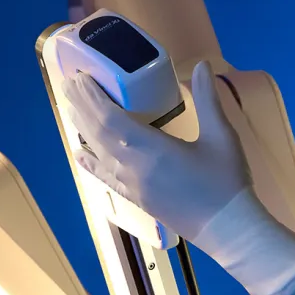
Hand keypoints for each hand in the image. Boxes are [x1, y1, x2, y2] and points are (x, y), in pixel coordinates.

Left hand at [67, 60, 254, 244]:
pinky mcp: (137, 199)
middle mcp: (133, 167)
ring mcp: (132, 185)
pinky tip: (79, 155)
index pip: (111, 119)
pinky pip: (106, 177)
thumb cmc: (226, 181)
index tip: (80, 77)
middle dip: (82, 107)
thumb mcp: (221, 136)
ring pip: (99, 153)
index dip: (93, 98)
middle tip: (68, 84)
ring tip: (71, 108)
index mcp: (151, 148)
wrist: (227, 228)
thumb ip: (208, 100)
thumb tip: (203, 65)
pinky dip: (91, 164)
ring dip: (83, 129)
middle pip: (98, 133)